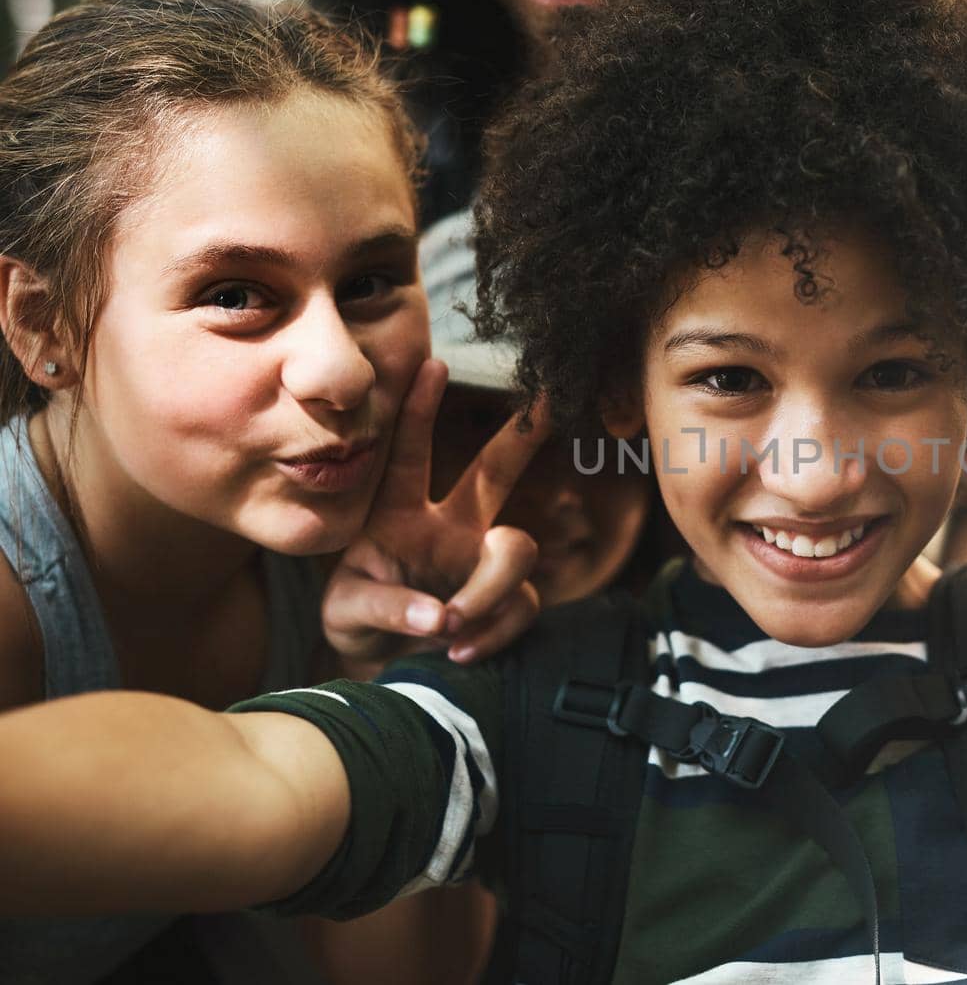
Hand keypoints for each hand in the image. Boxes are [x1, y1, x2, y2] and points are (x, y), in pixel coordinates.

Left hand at [323, 360, 548, 668]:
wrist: (384, 672)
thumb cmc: (358, 626)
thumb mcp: (348, 614)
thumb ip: (389, 609)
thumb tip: (442, 617)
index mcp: (398, 515)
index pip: (410, 455)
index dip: (420, 412)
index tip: (434, 364)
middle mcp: (449, 528)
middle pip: (493, 473)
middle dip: (520, 437)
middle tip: (548, 401)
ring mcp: (481, 563)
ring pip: (516, 550)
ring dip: (486, 592)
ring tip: (449, 629)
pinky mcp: (509, 602)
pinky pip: (521, 605)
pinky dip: (491, 633)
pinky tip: (459, 653)